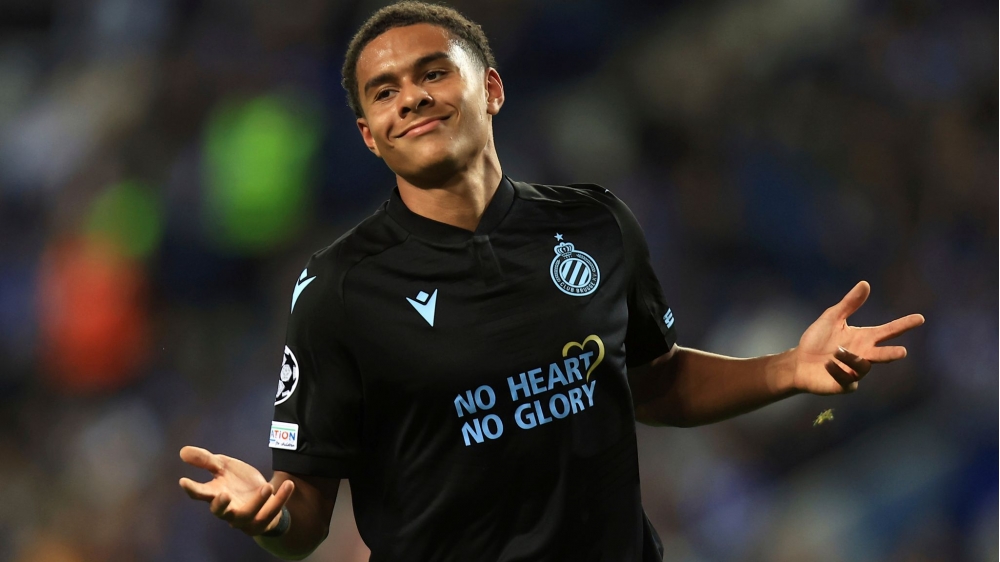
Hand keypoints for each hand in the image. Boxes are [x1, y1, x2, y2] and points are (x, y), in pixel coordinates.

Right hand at [178, 446, 294, 535]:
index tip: (183, 481)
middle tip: (223, 494)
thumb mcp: (224, 467)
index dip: (192, 489)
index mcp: (215, 495)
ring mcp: (246, 517)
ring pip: (249, 514)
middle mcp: (228, 510)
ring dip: (257, 501)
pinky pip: (273, 510)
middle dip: (220, 505)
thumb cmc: (237, 482)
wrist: (264, 495)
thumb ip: (206, 460)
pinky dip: (281, 498)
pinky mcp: (264, 520)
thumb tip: (182, 451)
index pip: (200, 494)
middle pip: (220, 512)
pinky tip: (288, 483)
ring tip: (266, 486)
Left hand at [792, 281, 923, 394]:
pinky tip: (827, 364)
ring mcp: (856, 371)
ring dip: (849, 357)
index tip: (920, 318)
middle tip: (902, 352)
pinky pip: (847, 378)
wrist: (798, 361)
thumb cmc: (817, 340)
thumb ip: (849, 303)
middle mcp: (864, 355)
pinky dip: (837, 369)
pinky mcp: (845, 385)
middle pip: (883, 354)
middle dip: (892, 354)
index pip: (888, 330)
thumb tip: (865, 283)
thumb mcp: (832, 318)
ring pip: (863, 365)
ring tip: (835, 351)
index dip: (903, 324)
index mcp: (864, 338)